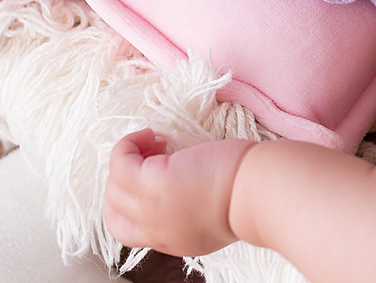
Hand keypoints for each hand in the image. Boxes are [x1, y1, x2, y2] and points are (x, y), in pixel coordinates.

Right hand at [104, 129, 256, 257]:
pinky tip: (150, 134)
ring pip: (113, 188)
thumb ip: (194, 212)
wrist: (261, 191)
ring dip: (128, 160)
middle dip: (124, 184)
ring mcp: (151, 208)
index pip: (132, 233)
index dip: (132, 204)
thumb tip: (186, 186)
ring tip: (154, 142)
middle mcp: (157, 232)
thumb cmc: (252, 193)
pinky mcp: (154, 182)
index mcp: (174, 241)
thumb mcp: (215, 218)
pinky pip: (121, 162)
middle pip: (115, 213)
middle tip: (150, 157)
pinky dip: (128, 145)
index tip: (149, 179)